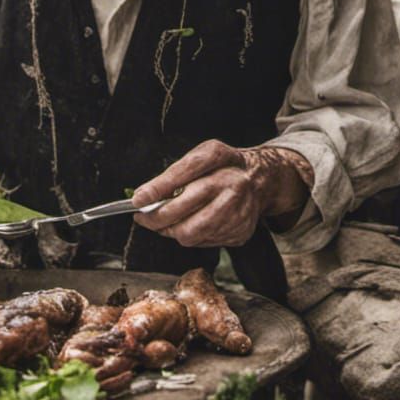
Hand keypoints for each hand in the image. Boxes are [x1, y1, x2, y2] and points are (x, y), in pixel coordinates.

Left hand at [130, 142, 312, 247]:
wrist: (262, 179)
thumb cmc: (223, 165)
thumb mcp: (200, 156)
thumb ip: (173, 174)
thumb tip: (143, 196)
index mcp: (220, 160)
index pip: (183, 174)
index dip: (158, 189)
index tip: (137, 201)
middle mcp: (231, 187)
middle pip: (183, 213)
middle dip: (155, 219)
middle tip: (142, 218)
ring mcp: (238, 214)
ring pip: (190, 234)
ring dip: (172, 231)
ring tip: (167, 221)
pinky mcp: (241, 233)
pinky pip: (204, 243)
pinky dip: (192, 235)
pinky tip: (194, 222)